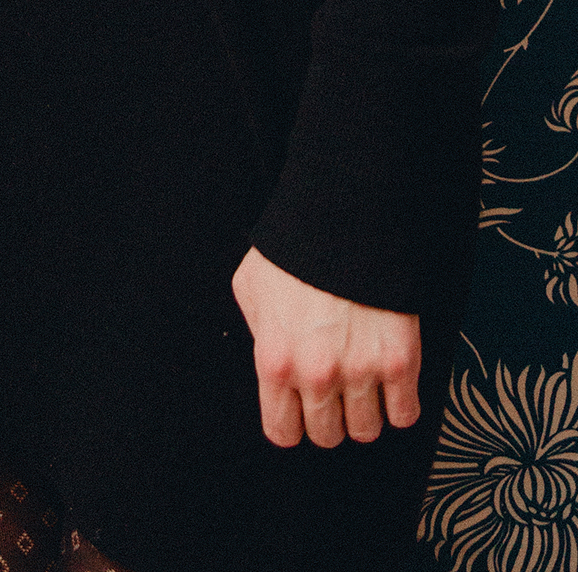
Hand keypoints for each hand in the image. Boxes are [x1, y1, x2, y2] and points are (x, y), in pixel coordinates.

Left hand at [231, 247, 419, 447]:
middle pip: (327, 436)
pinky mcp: (400, 363)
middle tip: (333, 392)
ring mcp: (361, 372)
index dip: (292, 423)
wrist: (345, 221)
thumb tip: (272, 359)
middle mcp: (317, 375)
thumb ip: (258, 332)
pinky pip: (406, 414)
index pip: (282, 432)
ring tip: (362, 384)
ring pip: (367, 431)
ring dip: (365, 412)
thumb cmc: (294, 252)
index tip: (300, 411)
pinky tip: (391, 384)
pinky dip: (401, 405)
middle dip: (328, 417)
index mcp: (274, 361)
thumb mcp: (251, 288)